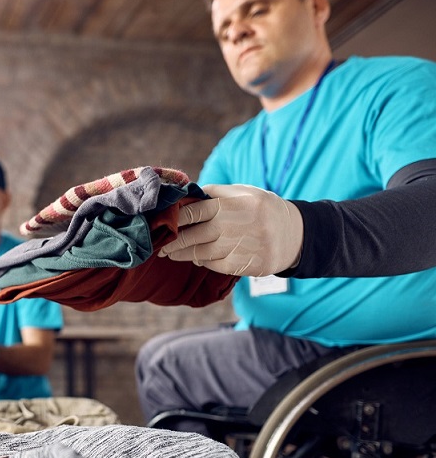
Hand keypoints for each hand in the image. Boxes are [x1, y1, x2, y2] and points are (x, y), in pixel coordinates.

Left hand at [157, 184, 303, 276]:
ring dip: (183, 254)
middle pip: (193, 236)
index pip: (194, 211)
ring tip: (171, 254)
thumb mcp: (245, 192)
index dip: (175, 219)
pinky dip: (203, 262)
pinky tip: (196, 259)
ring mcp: (239, 247)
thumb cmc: (264, 209)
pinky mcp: (244, 265)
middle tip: (161, 246)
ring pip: (200, 253)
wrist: (295, 234)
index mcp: (231, 204)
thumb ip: (216, 192)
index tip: (163, 223)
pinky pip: (214, 265)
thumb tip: (187, 194)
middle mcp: (233, 225)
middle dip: (173, 242)